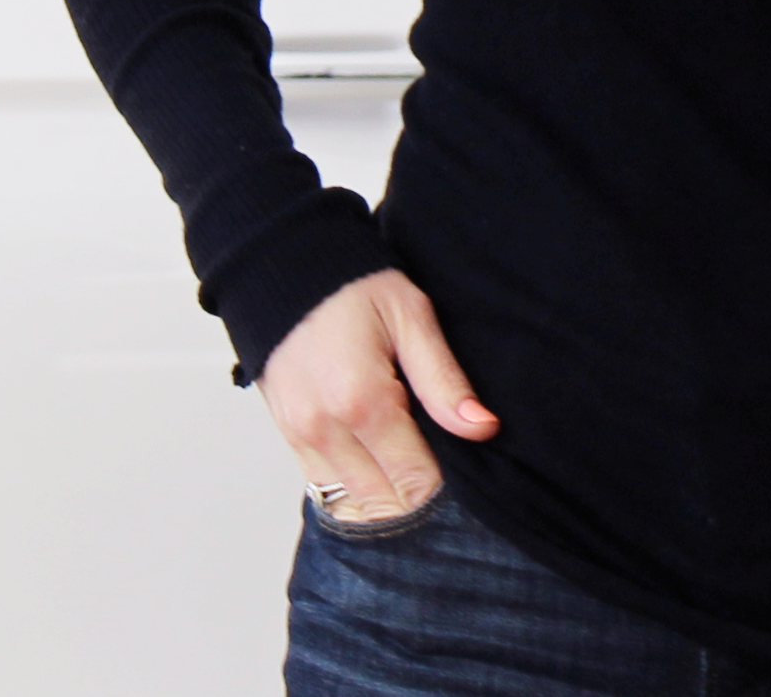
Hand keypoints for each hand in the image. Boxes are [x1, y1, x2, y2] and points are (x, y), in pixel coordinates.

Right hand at [258, 268, 495, 526]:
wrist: (286, 267)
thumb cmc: (354, 287)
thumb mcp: (412, 317)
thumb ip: (444, 380)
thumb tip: (484, 427)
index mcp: (363, 402)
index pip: (416, 481)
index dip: (448, 483)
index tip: (467, 467)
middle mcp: (325, 430)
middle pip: (386, 501)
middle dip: (420, 494)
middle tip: (444, 463)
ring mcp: (301, 437)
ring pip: (354, 503)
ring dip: (388, 495)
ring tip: (414, 461)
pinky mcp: (288, 436)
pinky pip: (326, 487)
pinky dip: (357, 486)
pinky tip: (381, 462)